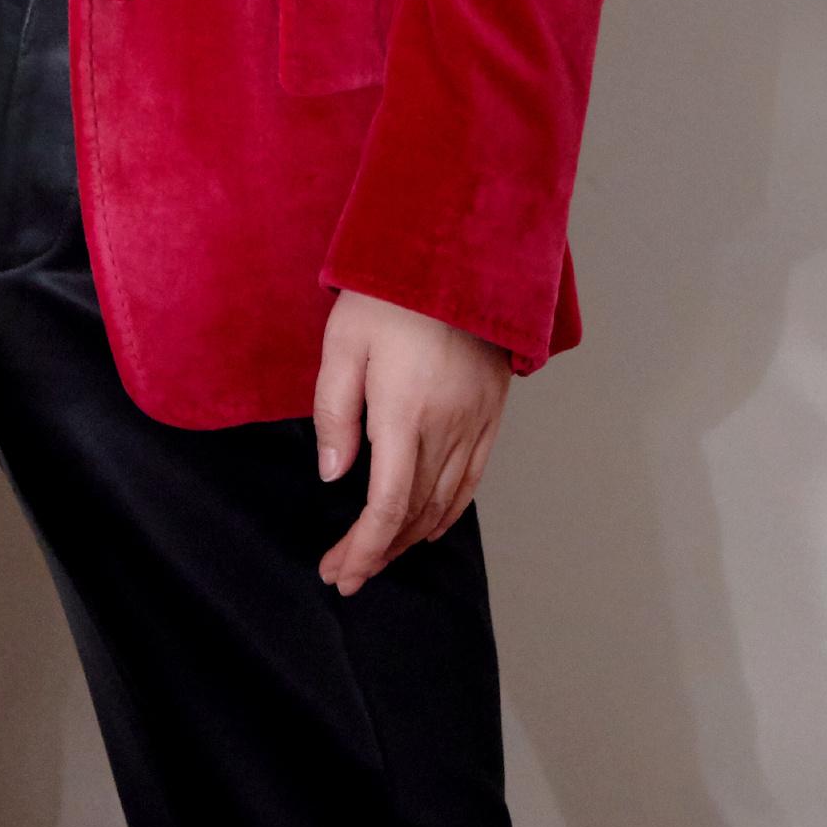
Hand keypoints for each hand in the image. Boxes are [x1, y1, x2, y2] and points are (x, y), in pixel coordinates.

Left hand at [312, 288, 512, 595]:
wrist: (458, 253)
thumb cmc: (389, 293)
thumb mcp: (342, 343)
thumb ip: (335, 412)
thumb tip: (334, 476)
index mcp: (405, 412)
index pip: (387, 505)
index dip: (363, 548)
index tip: (339, 572)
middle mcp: (447, 426)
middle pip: (415, 514)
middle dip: (378, 552)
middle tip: (345, 573)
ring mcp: (475, 422)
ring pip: (444, 503)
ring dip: (409, 539)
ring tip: (377, 557)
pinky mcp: (491, 413)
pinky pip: (472, 480)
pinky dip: (448, 513)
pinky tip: (428, 528)